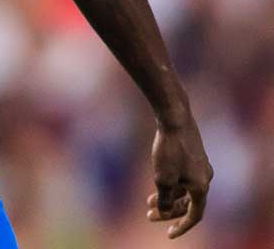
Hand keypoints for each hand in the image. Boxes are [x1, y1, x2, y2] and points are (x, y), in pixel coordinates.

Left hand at [147, 121, 212, 238]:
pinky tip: (155, 182)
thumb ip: (165, 198)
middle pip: (188, 203)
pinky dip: (170, 184)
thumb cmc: (169, 150)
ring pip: (184, 189)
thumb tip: (165, 210)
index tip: (168, 234)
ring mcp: (199, 165)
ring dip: (167, 197)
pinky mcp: (192, 155)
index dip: (181, 226)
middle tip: (149, 215)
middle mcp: (205, 177)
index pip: (194, 215)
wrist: (175, 118)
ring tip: (148, 202)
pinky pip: (183, 177)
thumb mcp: (163, 179)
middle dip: (169, 211)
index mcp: (202, 187)